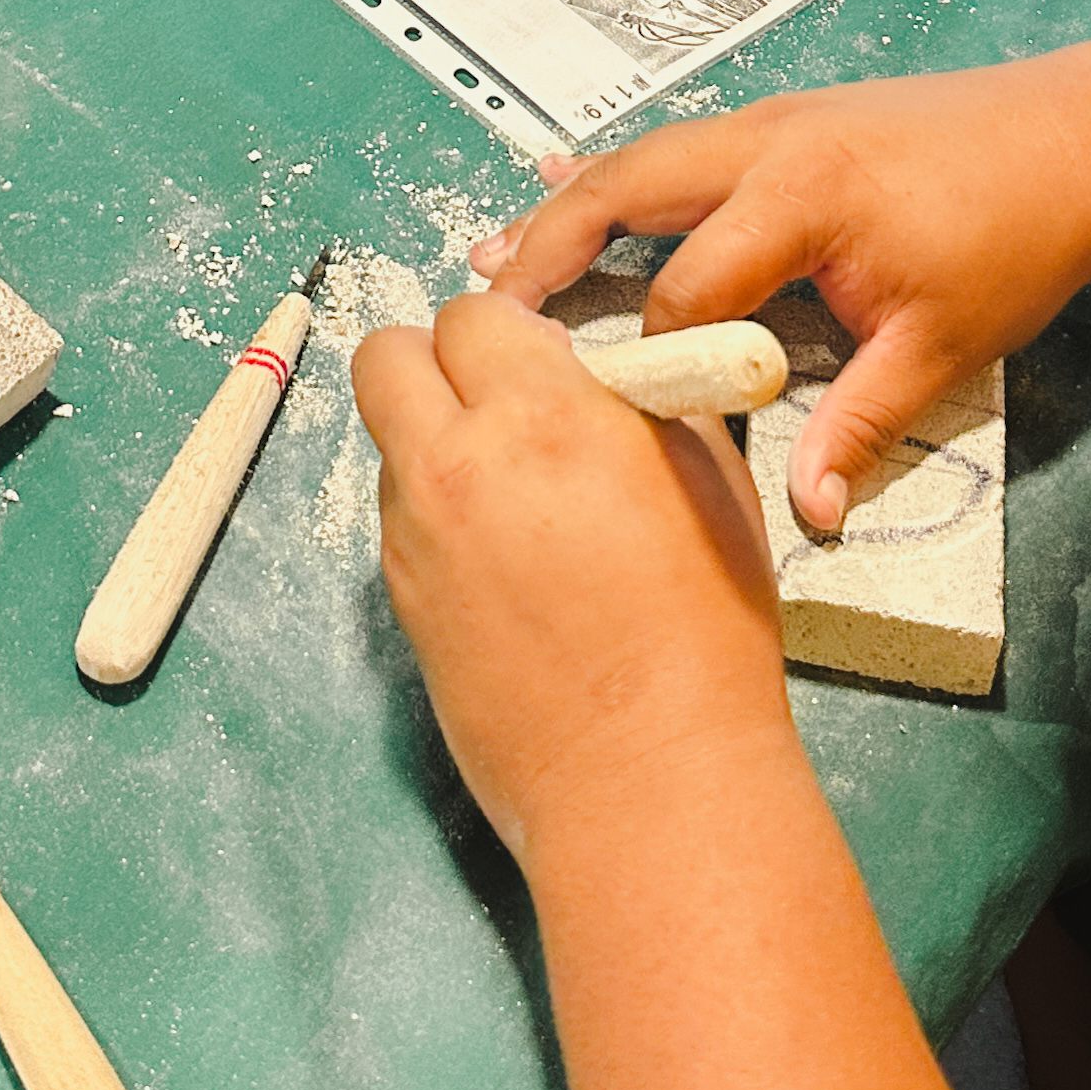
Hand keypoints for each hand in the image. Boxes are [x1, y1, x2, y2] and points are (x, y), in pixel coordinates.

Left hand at [353, 292, 790, 866]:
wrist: (650, 776)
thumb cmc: (705, 624)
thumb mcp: (705, 473)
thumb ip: (635, 401)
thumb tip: (593, 377)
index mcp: (541, 411)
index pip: (470, 313)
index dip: (506, 332)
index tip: (539, 363)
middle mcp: (457, 460)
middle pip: (385, 356)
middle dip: (432, 363)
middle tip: (491, 404)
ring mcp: (415, 536)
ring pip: (388, 443)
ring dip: (433, 446)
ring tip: (509, 501)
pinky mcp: (398, 603)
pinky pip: (397, 522)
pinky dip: (434, 519)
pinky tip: (502, 569)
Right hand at [473, 53, 1090, 533]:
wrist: (1074, 143)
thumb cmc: (1013, 236)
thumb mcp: (942, 345)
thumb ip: (861, 426)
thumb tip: (808, 515)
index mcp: (802, 197)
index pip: (688, 284)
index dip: (645, 353)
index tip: (605, 406)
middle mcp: (768, 143)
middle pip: (627, 188)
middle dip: (550, 244)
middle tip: (484, 302)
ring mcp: (770, 121)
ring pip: (641, 157)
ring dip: (570, 204)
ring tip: (497, 257)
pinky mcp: (782, 121)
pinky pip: (676, 147)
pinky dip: (617, 175)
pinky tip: (561, 182)